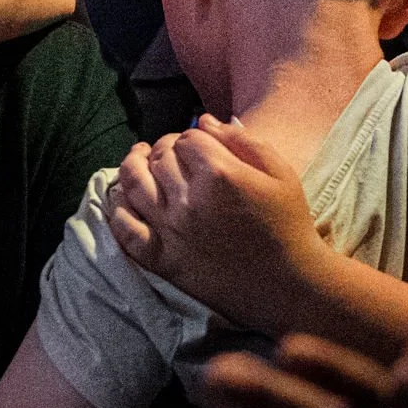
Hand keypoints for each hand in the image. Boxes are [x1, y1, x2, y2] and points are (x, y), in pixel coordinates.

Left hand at [108, 118, 329, 329]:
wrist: (290, 286)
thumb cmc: (289, 226)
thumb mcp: (280, 173)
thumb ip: (242, 141)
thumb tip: (204, 121)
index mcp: (219, 174)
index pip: (187, 139)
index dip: (191, 138)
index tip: (199, 146)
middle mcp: (189, 199)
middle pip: (160, 157)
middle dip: (165, 148)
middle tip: (172, 154)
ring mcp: (171, 230)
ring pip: (133, 184)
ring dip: (133, 165)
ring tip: (138, 159)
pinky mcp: (162, 259)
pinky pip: (125, 229)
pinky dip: (118, 211)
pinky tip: (124, 200)